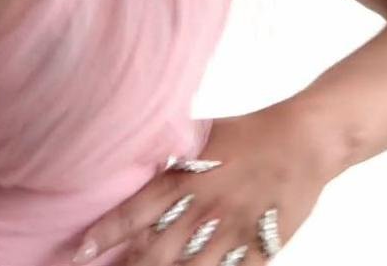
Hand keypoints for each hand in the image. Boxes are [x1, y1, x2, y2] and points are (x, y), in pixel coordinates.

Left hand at [72, 107, 343, 265]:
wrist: (304, 141)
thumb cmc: (249, 133)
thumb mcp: (200, 135)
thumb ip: (168, 149)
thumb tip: (133, 150)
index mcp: (184, 178)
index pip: (133, 212)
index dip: (104, 235)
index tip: (81, 251)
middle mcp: (203, 209)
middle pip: (155, 253)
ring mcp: (231, 233)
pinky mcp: (259, 248)